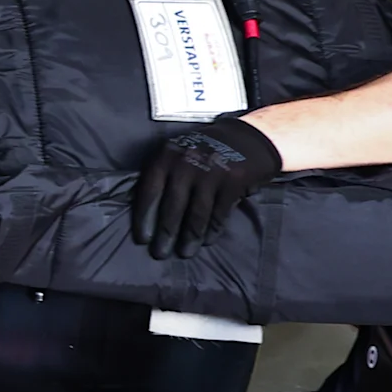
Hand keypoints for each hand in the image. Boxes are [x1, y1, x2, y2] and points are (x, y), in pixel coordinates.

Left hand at [131, 115, 283, 259]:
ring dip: (189, 237)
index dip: (145, 217)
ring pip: (196, 214)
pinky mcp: (233, 183)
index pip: (150, 191)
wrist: (248, 137)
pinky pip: (219, 213)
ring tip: (184, 253)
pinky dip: (212, 230)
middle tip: (160, 254)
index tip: (143, 239)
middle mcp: (186, 163)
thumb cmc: (204, 150)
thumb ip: (163, 176)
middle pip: (172, 206)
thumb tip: (146, 213)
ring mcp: (211, 173)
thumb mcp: (178, 153)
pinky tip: (207, 241)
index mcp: (167, 156)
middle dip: (165, 233)